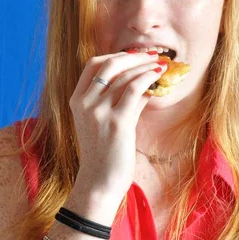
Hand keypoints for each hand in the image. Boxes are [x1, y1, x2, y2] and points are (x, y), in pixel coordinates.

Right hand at [69, 51, 166, 201]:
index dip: (115, 55)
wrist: (99, 184)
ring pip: (125, 76)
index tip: (135, 55)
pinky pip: (134, 90)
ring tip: (161, 66)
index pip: (93, 65)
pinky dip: (148, 79)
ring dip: (146, 67)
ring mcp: (98, 112)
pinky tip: (159, 77)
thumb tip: (145, 83)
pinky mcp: (116, 122)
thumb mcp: (106, 121)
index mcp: (77, 100)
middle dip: (134, 57)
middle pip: (109, 65)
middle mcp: (84, 103)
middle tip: (152, 55)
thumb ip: (121, 101)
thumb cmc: (104, 154)